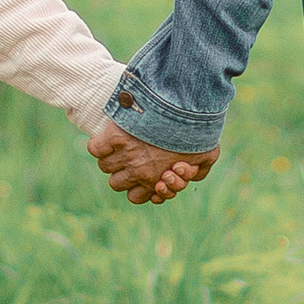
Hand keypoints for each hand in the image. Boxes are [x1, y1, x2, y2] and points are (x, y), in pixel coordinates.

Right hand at [89, 117, 216, 205]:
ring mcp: (124, 154)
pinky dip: (99, 144)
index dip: (136, 187)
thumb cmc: (198, 131)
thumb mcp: (207, 156)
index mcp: (156, 180)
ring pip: (105, 166)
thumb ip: (198, 171)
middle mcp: (137, 171)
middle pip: (115, 184)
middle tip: (132, 156)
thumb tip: (187, 174)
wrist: (185, 105)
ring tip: (122, 143)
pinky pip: (95, 148)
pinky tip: (110, 136)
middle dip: (123, 172)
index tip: (142, 174)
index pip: (134, 197)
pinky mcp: (114, 136)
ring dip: (111, 156)